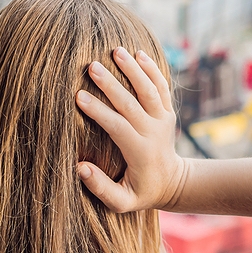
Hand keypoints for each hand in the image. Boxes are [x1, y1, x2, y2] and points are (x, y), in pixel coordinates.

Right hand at [75, 47, 186, 212]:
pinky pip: (161, 87)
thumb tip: (80, 167)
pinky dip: (152, 69)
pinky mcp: (167, 112)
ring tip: (116, 51)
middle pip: (131, 103)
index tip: (78, 96)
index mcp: (140, 152)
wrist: (173, 184)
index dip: (98, 111)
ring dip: (133, 69)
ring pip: (149, 90)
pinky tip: (138, 53)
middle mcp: (153, 132)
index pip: (117, 127)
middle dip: (111, 84)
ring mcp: (163, 120)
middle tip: (91, 66)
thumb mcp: (121, 202)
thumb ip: (101, 188)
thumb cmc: (141, 193)